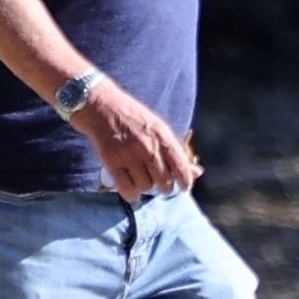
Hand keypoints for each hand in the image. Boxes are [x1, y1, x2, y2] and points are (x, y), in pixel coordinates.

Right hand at [74, 80, 201, 202]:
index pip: (181, 168)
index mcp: (163, 137)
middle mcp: (148, 147)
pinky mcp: (112, 162)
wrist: (100, 104)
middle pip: (164, 182)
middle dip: (164, 188)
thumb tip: (198, 172)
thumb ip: (176, 151)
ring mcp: (129, 155)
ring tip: (142, 180)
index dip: (185, 182)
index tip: (183, 187)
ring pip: (146, 187)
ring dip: (146, 188)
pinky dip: (131, 194)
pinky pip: (127, 189)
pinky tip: (132, 190)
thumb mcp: (159, 127)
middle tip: (160, 185)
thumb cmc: (132, 116)